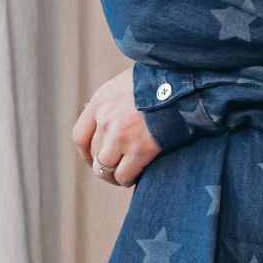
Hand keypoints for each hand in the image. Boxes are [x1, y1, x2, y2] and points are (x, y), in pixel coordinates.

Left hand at [72, 67, 160, 186]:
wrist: (182, 86)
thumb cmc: (158, 82)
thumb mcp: (125, 83)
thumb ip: (110, 100)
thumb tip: (91, 110)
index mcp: (100, 102)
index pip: (80, 136)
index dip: (85, 152)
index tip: (93, 158)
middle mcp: (105, 120)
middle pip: (94, 153)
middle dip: (102, 165)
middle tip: (113, 170)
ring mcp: (121, 136)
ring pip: (105, 168)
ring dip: (113, 175)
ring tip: (123, 176)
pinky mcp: (140, 149)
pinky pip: (124, 175)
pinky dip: (127, 180)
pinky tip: (134, 178)